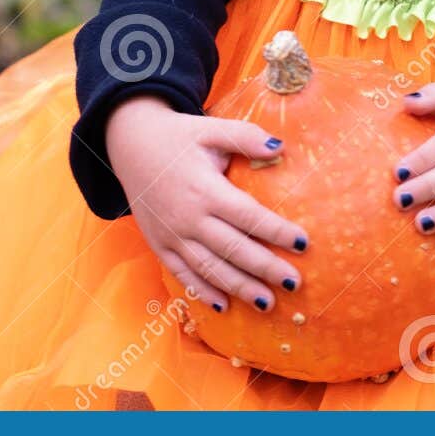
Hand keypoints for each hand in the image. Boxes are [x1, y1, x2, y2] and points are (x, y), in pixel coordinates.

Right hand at [105, 98, 310, 314]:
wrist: (130, 144)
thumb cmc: (179, 136)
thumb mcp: (211, 129)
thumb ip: (245, 137)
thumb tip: (281, 147)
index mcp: (205, 189)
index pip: (248, 216)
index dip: (277, 231)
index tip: (304, 244)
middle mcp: (189, 218)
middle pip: (233, 249)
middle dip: (266, 268)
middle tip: (295, 282)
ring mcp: (172, 235)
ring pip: (210, 268)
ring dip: (239, 287)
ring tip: (267, 303)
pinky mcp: (159, 245)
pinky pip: (182, 274)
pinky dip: (202, 292)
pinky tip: (223, 306)